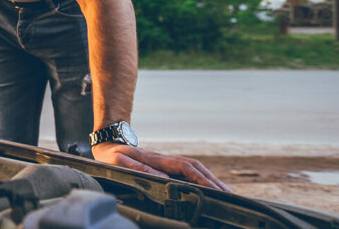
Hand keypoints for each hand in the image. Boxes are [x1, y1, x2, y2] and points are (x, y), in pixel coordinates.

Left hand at [91, 142, 230, 191]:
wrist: (108, 142)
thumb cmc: (111, 154)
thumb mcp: (119, 161)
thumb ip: (137, 167)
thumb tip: (161, 177)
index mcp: (156, 159)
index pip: (185, 168)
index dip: (201, 178)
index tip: (215, 190)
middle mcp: (165, 159)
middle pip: (196, 168)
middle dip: (214, 181)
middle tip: (231, 196)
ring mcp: (167, 162)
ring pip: (195, 169)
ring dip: (211, 180)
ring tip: (227, 194)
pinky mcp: (166, 165)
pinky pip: (188, 172)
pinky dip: (202, 179)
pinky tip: (209, 188)